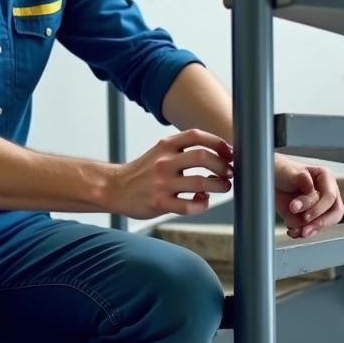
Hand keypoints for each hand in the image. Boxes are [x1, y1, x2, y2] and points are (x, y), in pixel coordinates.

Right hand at [108, 129, 233, 218]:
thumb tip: (218, 154)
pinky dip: (202, 204)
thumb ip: (182, 149)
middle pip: (203, 157)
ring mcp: (162, 183)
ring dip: (219, 185)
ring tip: (223, 187)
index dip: (218, 142)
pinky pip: (189, 206)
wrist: (114, 188)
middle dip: (223, 166)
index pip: (197, 136)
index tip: (229, 153)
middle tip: (229, 173)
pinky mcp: (159, 203)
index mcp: (165, 145)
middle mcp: (164, 161)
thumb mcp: (160, 152)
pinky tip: (202, 201)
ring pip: (200, 183)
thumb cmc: (143, 172)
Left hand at [274, 159, 343, 239]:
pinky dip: (303, 233)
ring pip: (326, 223)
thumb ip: (301, 178)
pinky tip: (293, 231)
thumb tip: (310, 187)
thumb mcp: (289, 171)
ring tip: (297, 232)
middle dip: (319, 222)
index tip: (297, 209)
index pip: (330, 196)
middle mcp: (327, 193)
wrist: (270, 181)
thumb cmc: (282, 172)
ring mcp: (320, 207)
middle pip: (335, 212)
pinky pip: (313, 229)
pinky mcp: (311, 218)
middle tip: (304, 228)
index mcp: (326, 178)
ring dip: (313, 230)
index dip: (317, 207)